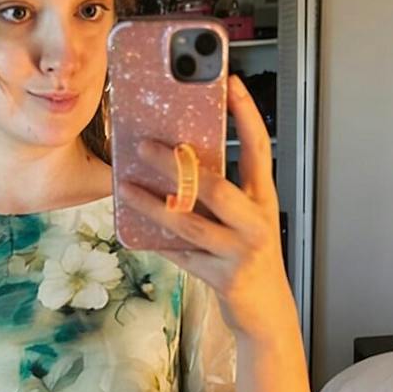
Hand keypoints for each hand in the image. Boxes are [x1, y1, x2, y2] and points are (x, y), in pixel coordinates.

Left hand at [116, 74, 292, 341]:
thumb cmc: (249, 255)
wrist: (266, 309)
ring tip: (126, 186)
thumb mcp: (242, 218)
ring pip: (189, 223)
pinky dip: (156, 242)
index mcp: (262, 197)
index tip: (229, 82)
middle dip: (177, 164)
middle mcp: (256, 221)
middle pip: (214, 185)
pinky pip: (181, 254)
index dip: (246, 114)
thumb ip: (217, 192)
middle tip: (145, 145)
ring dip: (153, 204)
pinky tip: (134, 230)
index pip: (258, 147)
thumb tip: (174, 160)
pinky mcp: (223, 277)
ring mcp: (240, 251)